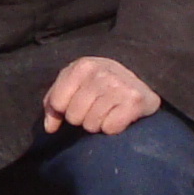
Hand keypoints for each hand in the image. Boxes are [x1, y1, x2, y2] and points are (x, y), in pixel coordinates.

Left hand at [42, 55, 159, 136]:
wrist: (143, 79)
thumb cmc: (100, 84)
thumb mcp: (74, 84)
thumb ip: (54, 103)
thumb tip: (50, 128)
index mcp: (82, 66)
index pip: (58, 103)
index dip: (64, 109)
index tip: (77, 103)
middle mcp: (101, 73)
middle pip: (74, 116)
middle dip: (82, 118)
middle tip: (95, 109)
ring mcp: (119, 86)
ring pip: (92, 125)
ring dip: (98, 124)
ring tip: (107, 112)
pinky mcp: (134, 101)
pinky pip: (110, 128)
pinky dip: (112, 128)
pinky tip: (118, 117)